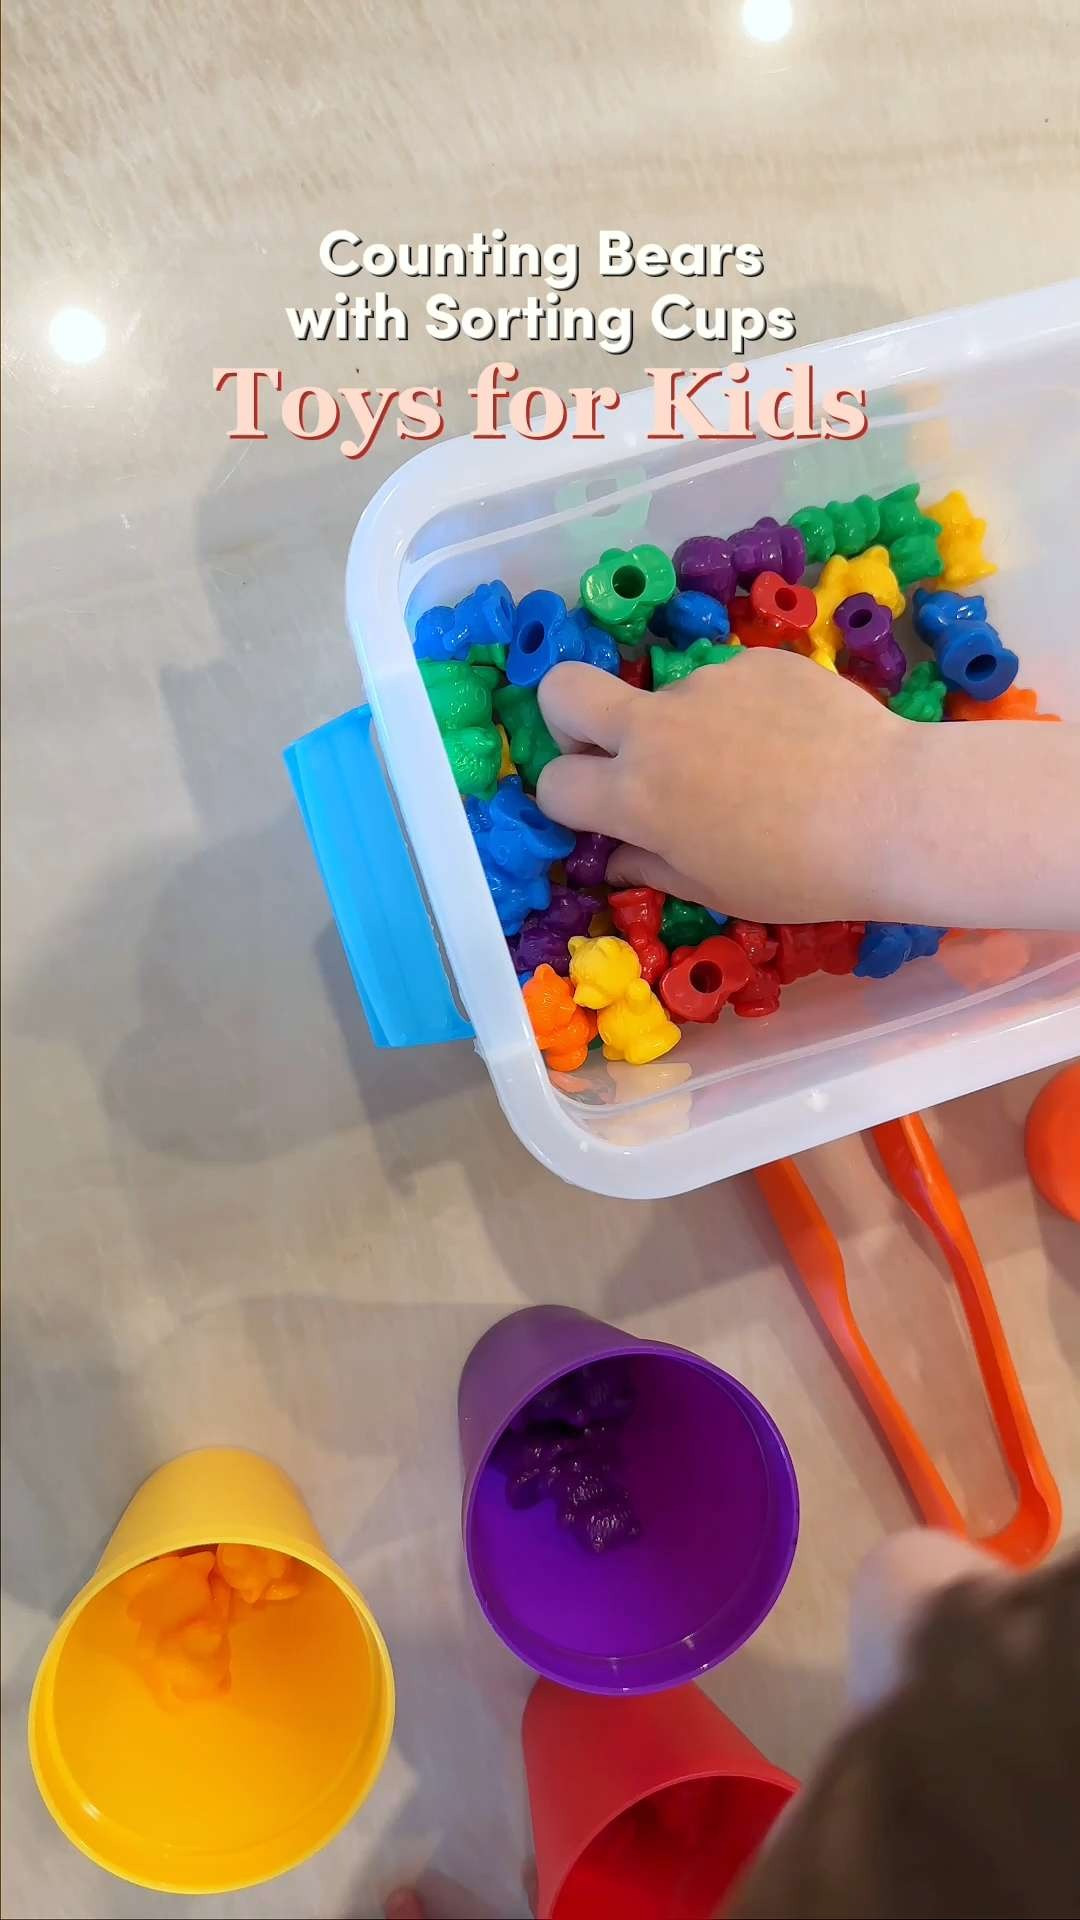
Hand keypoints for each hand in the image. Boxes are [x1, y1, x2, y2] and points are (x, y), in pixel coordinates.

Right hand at [536, 652, 1079, 930]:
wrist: (891, 811)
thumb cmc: (802, 874)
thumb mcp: (718, 890)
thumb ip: (653, 866)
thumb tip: (616, 855)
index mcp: (636, 797)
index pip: (553, 782)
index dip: (569, 800)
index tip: (600, 812)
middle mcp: (656, 729)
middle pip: (562, 690)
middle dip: (569, 719)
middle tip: (614, 750)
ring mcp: (706, 684)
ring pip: (668, 698)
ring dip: (687, 727)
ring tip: (760, 768)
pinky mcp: (756, 659)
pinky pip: (729, 683)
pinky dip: (746, 710)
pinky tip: (796, 743)